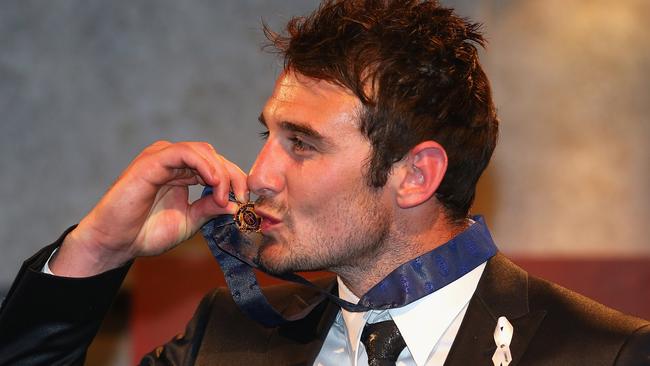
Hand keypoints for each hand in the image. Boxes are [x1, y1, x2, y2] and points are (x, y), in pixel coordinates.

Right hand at [50, 141, 247, 276]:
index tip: (245, 201)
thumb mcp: (189, 221)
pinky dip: (203, 164)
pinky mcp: (152, 160)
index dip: (235, 180)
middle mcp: (173, 162)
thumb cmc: (146, 233)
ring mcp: (162, 158)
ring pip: (203, 151)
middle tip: (241, 198)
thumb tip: (237, 204)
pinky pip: (184, 152)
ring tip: (224, 195)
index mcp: (182, 173)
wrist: (115, 242)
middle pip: (214, 156)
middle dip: (233, 176)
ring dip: (221, 172)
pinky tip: (213, 182)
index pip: (217, 166)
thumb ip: (210, 208)